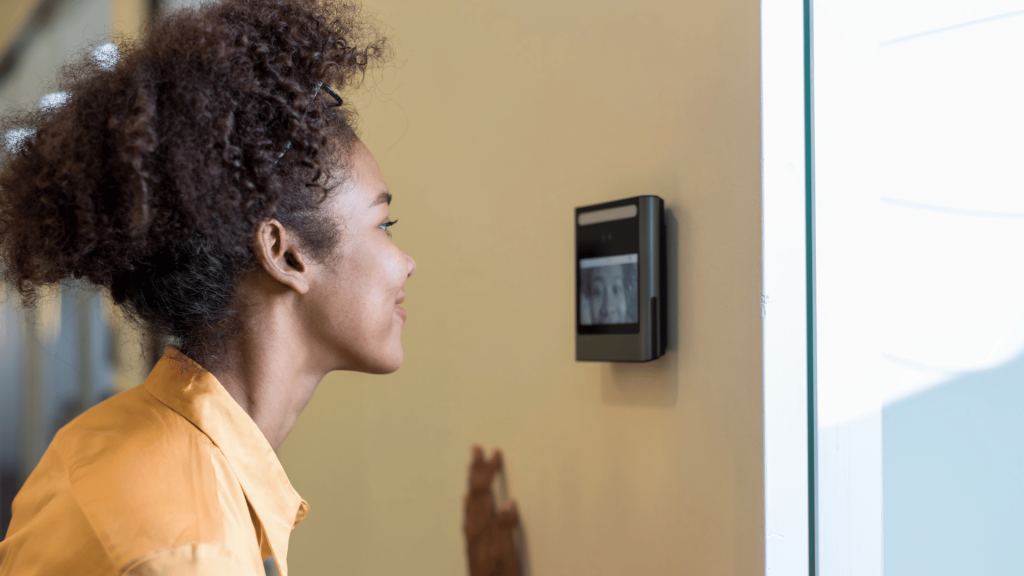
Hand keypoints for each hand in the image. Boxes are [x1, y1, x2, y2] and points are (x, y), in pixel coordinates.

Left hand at [463, 446, 520, 575]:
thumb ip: (506, 527)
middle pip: (474, 493)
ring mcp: (472, 536)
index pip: (484, 491)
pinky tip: (468, 500)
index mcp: (482, 526)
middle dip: (476, 470)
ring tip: (471, 467)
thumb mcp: (507, 552)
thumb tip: (509, 501)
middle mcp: (474, 528)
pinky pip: (469, 515)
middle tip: (476, 450)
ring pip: (470, 502)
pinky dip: (470, 502)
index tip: (495, 454)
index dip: (489, 471)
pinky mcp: (474, 544)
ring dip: (472, 482)